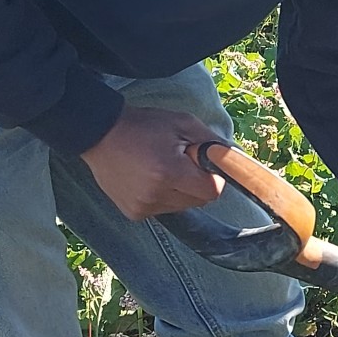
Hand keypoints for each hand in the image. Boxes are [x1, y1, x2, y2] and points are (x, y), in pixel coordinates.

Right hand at [81, 107, 224, 219]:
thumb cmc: (144, 125)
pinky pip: (164, 210)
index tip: (203, 164)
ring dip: (181, 191)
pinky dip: (164, 197)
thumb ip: (212, 142)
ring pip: (183, 207)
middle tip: (181, 161)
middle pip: (199, 201)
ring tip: (162, 168)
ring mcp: (142, 207)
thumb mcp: (182, 123)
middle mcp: (155, 195)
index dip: (213, 178)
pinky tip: (149, 179)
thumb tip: (236, 159)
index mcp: (169, 172)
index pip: (211, 192)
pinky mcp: (134, 213)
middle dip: (198, 183)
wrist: (100, 134)